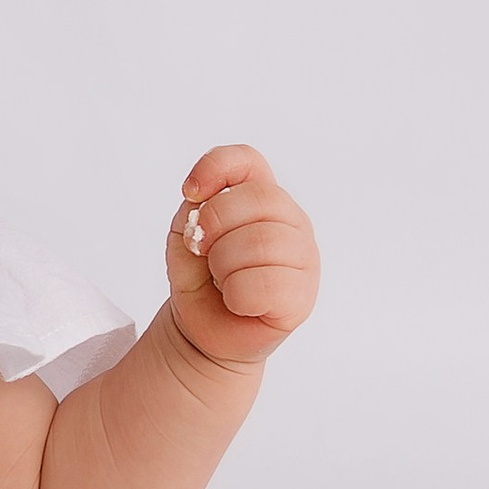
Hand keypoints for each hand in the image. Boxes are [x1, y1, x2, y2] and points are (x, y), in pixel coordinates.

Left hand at [165, 145, 318, 366]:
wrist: (201, 328)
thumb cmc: (200, 277)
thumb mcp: (185, 234)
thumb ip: (196, 210)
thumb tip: (206, 211)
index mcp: (262, 196)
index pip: (248, 160)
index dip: (216, 167)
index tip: (189, 193)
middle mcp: (290, 220)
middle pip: (259, 197)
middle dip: (215, 225)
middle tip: (202, 251)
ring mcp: (303, 256)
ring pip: (263, 241)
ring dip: (224, 265)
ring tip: (223, 279)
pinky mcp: (302, 295)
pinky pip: (267, 284)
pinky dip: (238, 296)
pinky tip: (238, 301)